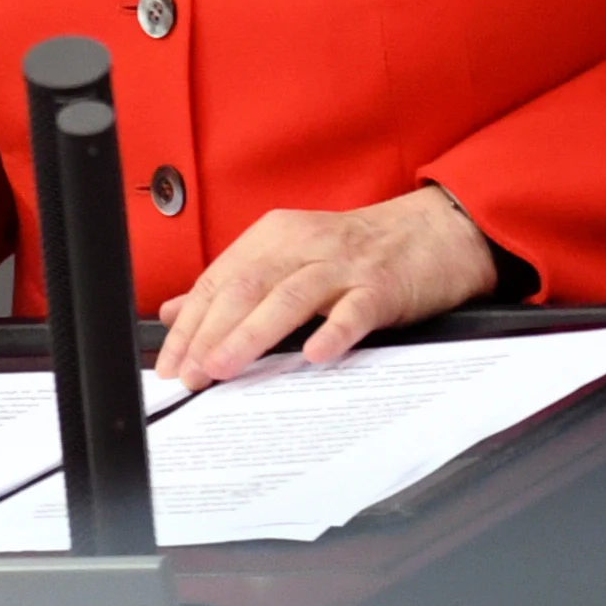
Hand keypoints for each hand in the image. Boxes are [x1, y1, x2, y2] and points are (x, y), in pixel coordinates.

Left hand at [150, 187, 498, 386]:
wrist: (434, 231)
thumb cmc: (356, 251)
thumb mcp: (288, 256)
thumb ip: (234, 282)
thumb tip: (177, 310)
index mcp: (273, 238)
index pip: (219, 282)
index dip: (190, 323)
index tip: (172, 364)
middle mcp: (302, 247)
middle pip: (245, 287)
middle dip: (210, 333)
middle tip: (190, 374)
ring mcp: (343, 266)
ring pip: (289, 297)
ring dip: (251, 334)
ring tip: (223, 367)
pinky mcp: (382, 287)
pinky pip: (355, 310)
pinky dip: (333, 331)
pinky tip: (314, 355)